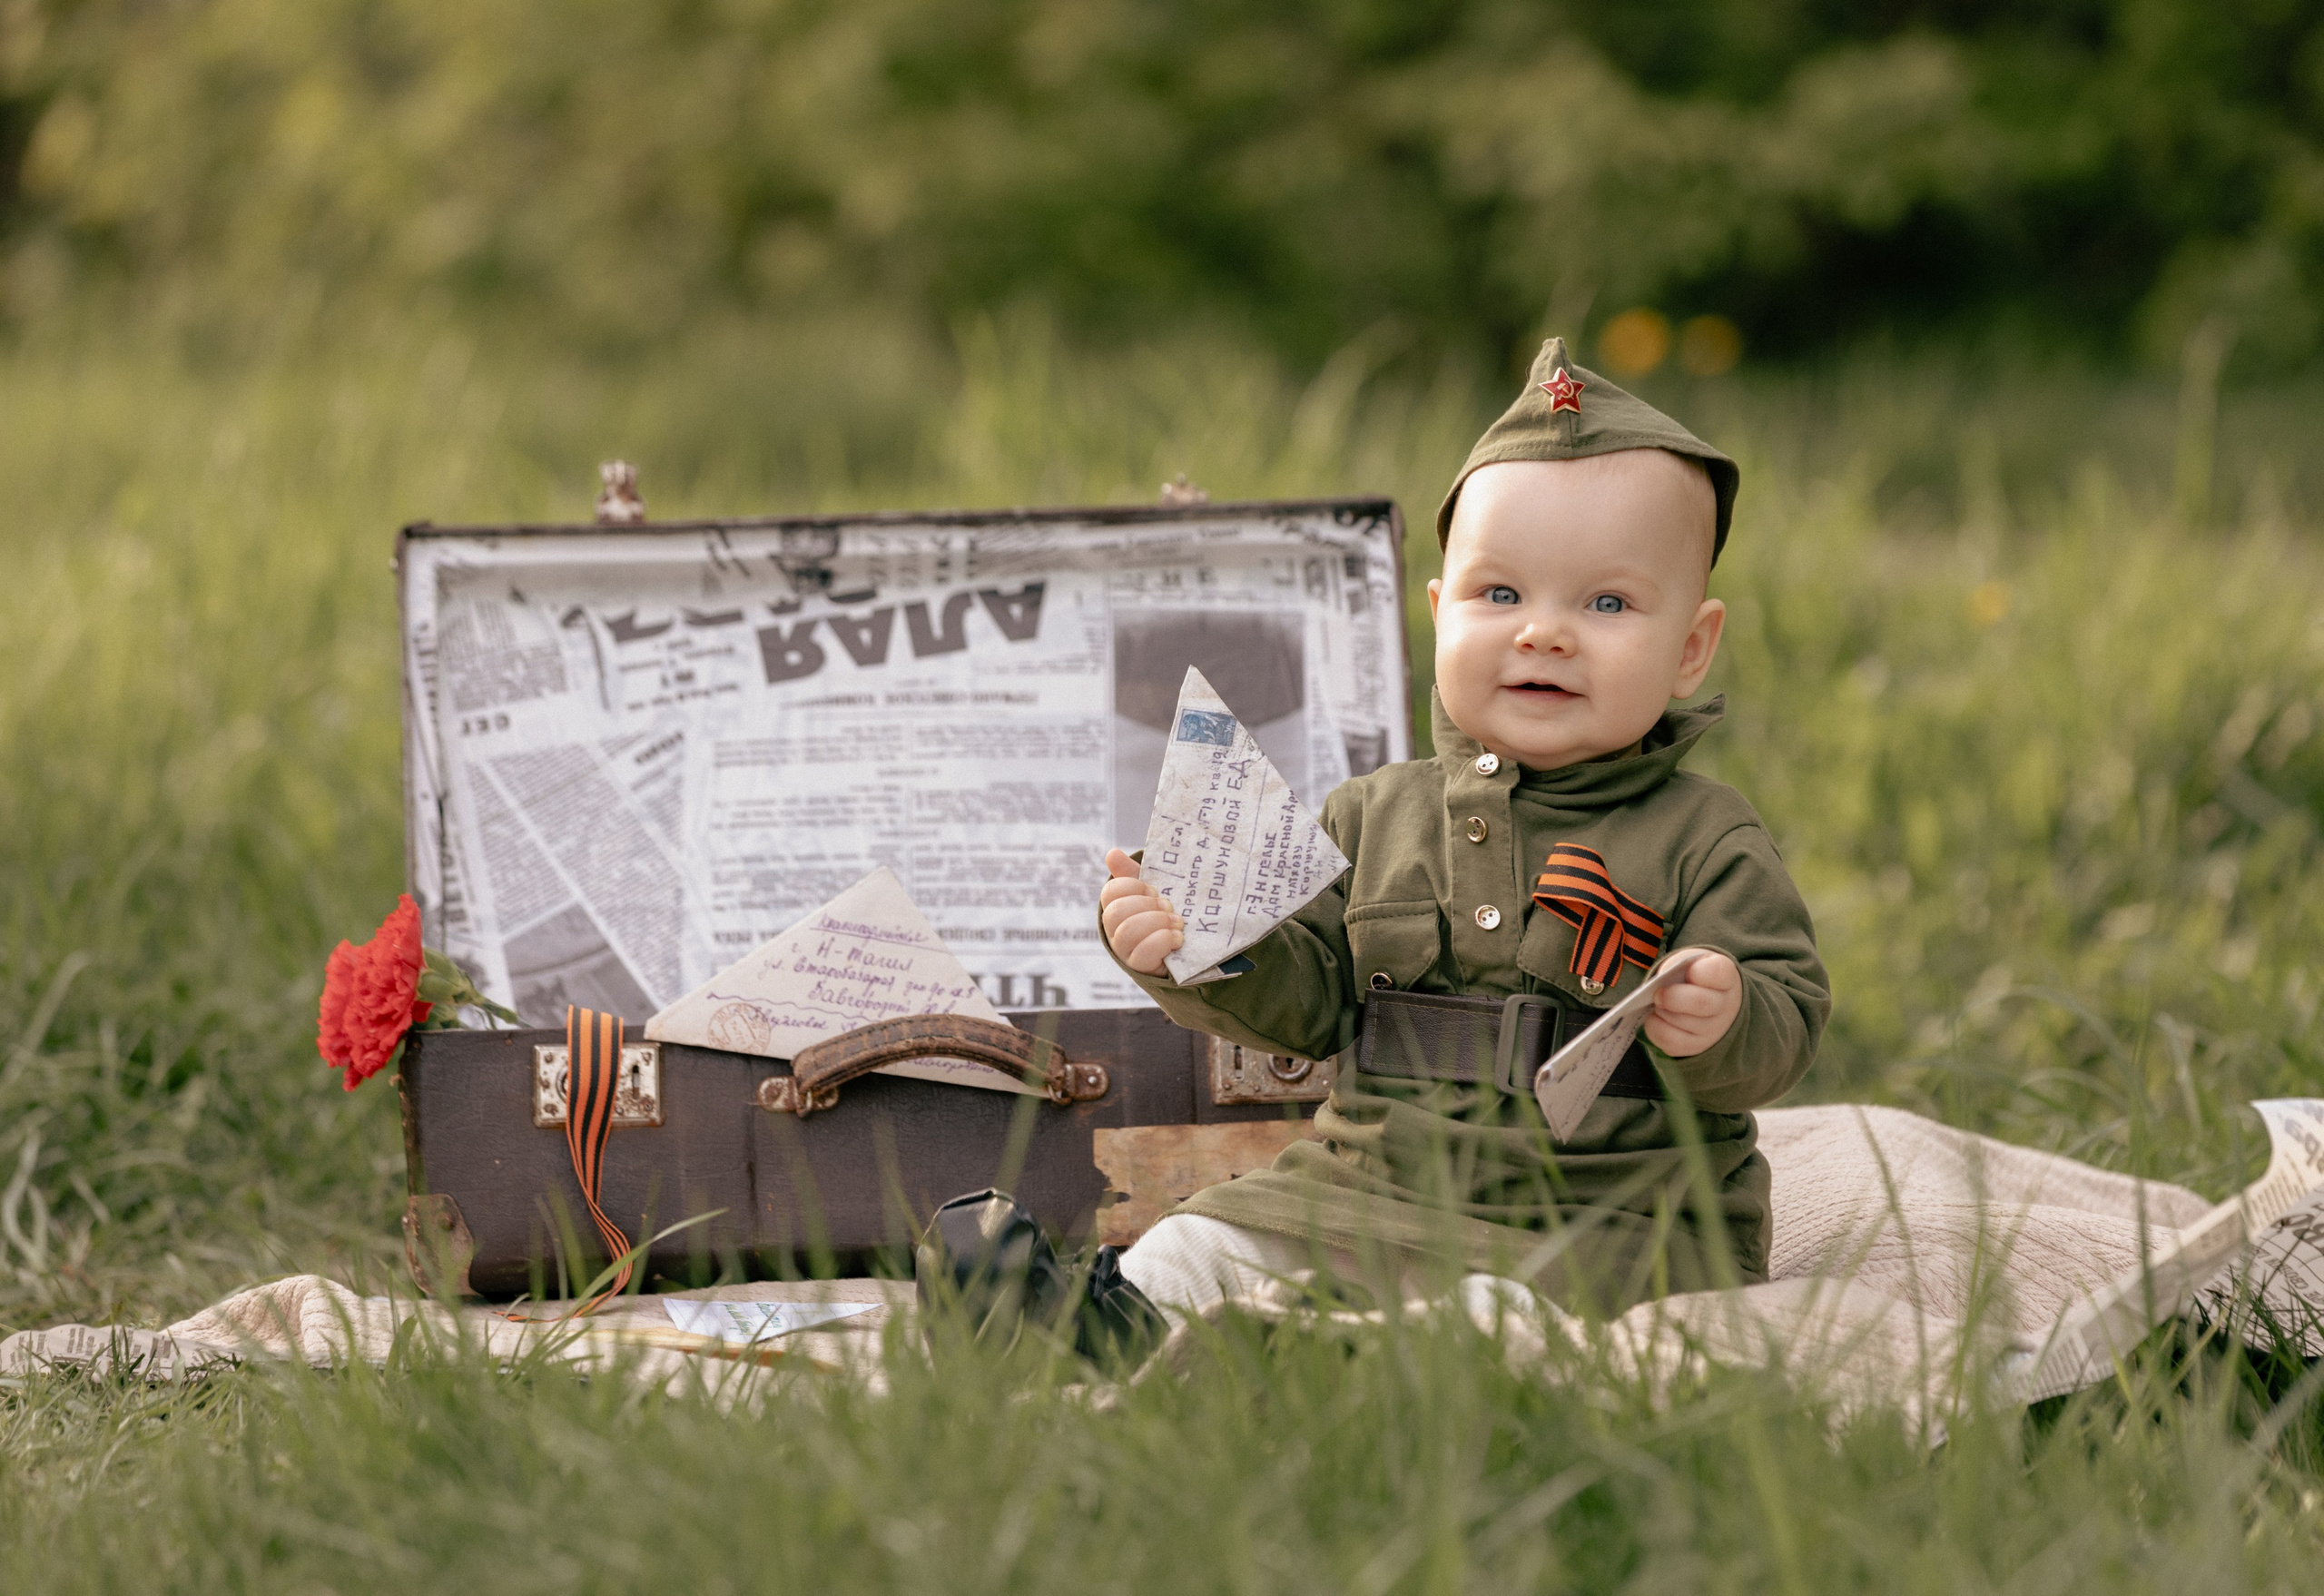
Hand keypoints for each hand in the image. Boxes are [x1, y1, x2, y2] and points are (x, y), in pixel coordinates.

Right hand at [1099, 847, 1183, 974]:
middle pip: (1116, 912)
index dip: (1134, 887)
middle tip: (1169, 907)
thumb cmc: (1165, 915)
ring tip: (1176, 923)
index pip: (1111, 892)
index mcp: (1116, 907)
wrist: (1187, 947)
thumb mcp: (1152, 892)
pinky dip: (1164, 940)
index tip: (1155, 890)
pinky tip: (1177, 938)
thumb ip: (1132, 873)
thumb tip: (1112, 853)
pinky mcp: (1140, 967)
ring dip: (1157, 922)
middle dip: (1147, 906)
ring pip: (1128, 931)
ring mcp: (1125, 950)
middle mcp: (1114, 929)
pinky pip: (1144, 952)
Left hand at [1641, 949, 1740, 1057]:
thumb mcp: (1691, 962)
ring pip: (1680, 1021)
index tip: (1689, 971)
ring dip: (1661, 1011)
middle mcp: (1725, 1006)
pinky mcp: (1696, 1046)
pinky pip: (1669, 1039)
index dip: (1698, 971)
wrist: (1708, 1001)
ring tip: (1658, 1004)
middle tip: (1657, 994)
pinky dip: (1655, 1026)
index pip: (1717, 972)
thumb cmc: (1695, 977)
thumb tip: (1660, 977)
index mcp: (1726, 977)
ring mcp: (1713, 1030)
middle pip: (1698, 1003)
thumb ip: (1677, 964)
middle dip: (1671, 997)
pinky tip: (1657, 1017)